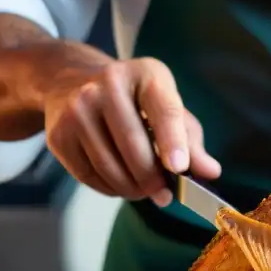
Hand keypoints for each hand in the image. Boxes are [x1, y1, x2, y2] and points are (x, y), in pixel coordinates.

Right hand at [41, 56, 220, 204]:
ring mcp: (78, 108)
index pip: (164, 110)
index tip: (179, 168)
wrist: (71, 82)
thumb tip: (211, 173)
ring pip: (110, 166)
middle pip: (133, 145)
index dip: (172, 141)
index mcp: (146, 74)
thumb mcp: (168, 109)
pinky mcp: (58, 134)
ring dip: (131, 189)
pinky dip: (109, 188)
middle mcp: (107, 84)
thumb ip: (192, 142)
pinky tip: (120, 182)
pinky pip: (89, 176)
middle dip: (152, 179)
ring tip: (143, 190)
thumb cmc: (135, 101)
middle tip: (164, 196)